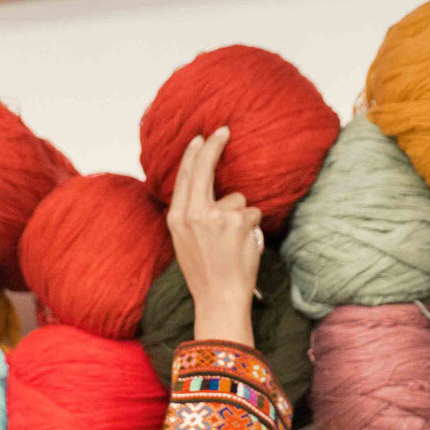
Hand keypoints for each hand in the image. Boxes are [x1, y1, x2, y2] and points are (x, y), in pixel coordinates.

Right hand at [166, 126, 262, 347]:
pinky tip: (244, 245)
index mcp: (177, 217)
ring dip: (241, 215)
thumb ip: (191, 214)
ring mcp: (217, 216)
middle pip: (204, 169)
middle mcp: (193, 213)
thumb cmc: (204, 272)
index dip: (194, 154)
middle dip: (214, 146)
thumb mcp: (184, 241)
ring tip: (233, 242)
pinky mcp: (239, 222)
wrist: (219, 298)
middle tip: (223, 130)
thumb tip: (206, 190)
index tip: (201, 139)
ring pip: (237, 199)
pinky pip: (252, 213)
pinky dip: (252, 228)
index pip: (185, 176)